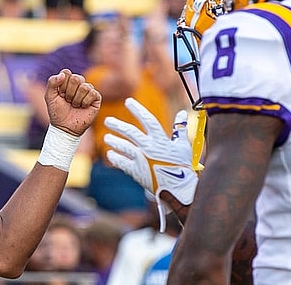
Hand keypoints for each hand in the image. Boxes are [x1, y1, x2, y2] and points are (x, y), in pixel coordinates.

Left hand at [45, 69, 100, 135]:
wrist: (65, 127)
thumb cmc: (57, 112)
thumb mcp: (49, 96)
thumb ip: (52, 82)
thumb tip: (63, 74)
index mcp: (67, 81)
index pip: (66, 73)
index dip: (62, 85)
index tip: (60, 95)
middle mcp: (78, 84)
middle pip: (76, 78)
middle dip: (69, 92)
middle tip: (68, 100)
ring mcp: (88, 90)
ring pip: (84, 86)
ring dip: (77, 99)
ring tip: (75, 105)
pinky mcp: (96, 97)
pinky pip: (93, 93)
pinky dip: (85, 102)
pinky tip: (83, 107)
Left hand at [104, 98, 198, 224]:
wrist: (180, 189)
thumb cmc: (183, 166)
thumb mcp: (184, 146)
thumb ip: (180, 129)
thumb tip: (182, 114)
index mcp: (161, 140)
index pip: (147, 120)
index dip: (137, 109)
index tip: (128, 101)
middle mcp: (150, 148)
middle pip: (131, 132)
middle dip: (118, 125)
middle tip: (108, 120)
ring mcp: (142, 160)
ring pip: (124, 147)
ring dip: (114, 141)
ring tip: (107, 138)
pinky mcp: (137, 172)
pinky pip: (122, 163)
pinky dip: (115, 158)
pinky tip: (110, 154)